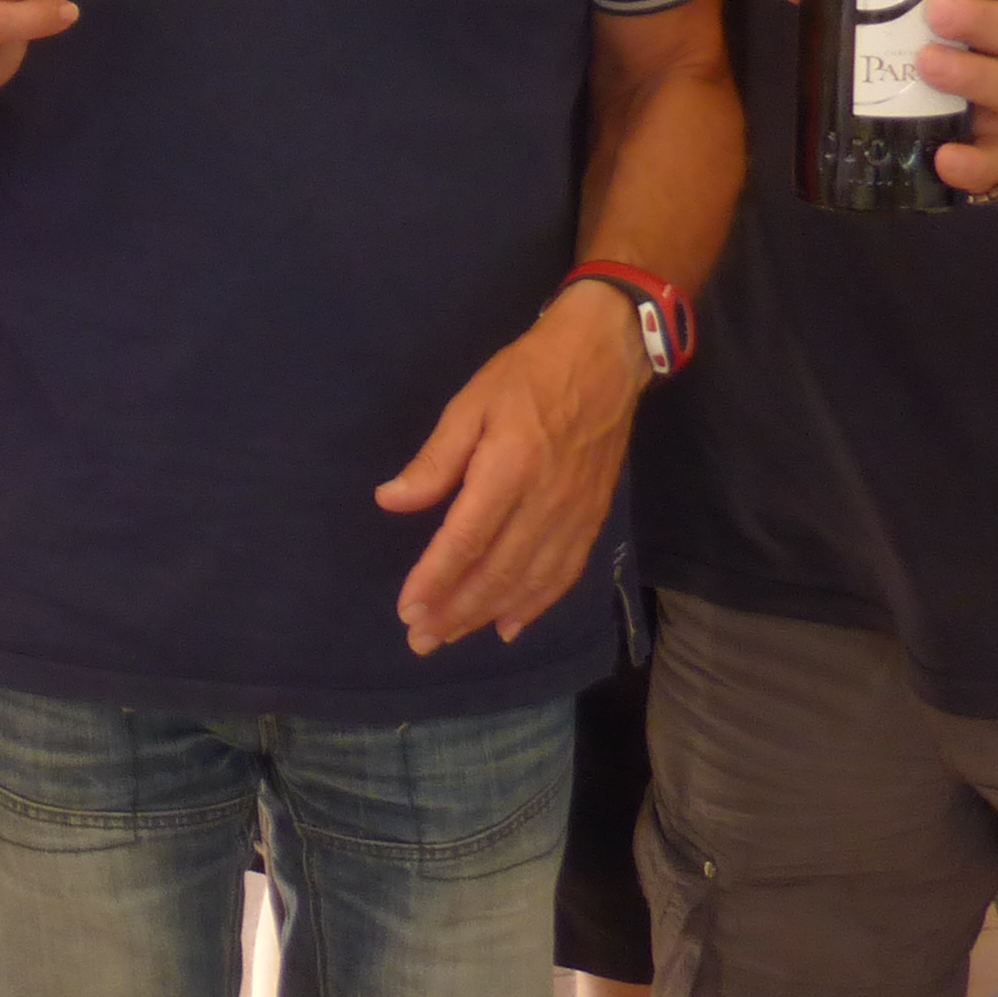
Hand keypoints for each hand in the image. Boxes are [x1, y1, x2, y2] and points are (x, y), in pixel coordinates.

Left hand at [375, 286, 648, 652]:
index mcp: (509, 469)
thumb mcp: (471, 403)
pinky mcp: (593, 518)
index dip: (435, 580)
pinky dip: (536, 605)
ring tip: (452, 637)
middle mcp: (544, 501)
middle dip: (455, 611)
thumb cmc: (528, 374)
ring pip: (530, 581)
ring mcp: (574, 514)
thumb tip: (391, 500)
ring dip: (488, 615)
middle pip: (496, 572)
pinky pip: (564, 573)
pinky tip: (510, 625)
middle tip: (420, 639)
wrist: (606, 357)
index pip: (465, 540)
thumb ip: (435, 459)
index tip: (407, 609)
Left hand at [770, 0, 997, 192]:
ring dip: (975, 76)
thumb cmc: (916, 49)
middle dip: (982, 18)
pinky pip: (997, 160)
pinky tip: (944, 159)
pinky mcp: (997, 152)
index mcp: (991, 5)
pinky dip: (975, 163)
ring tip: (926, 64)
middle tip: (936, 12)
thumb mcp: (883, 14)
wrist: (952, 129)